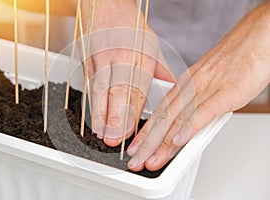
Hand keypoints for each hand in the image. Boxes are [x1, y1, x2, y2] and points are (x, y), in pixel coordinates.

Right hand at [80, 0, 172, 145]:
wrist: (104, 4)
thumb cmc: (129, 24)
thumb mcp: (152, 44)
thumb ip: (161, 69)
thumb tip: (173, 87)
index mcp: (141, 57)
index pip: (139, 90)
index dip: (134, 112)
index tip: (132, 130)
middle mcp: (121, 59)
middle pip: (119, 92)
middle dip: (116, 118)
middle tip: (115, 138)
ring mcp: (102, 59)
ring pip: (101, 91)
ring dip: (101, 114)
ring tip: (102, 133)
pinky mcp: (88, 60)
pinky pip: (90, 85)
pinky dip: (91, 103)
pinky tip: (92, 116)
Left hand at [127, 1, 269, 171]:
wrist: (255, 38)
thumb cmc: (234, 60)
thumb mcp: (208, 83)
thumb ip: (196, 103)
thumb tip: (187, 122)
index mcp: (185, 86)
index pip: (160, 114)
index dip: (146, 133)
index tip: (135, 147)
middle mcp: (190, 88)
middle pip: (163, 119)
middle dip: (146, 144)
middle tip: (134, 161)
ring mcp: (206, 89)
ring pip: (177, 119)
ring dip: (161, 143)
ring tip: (148, 160)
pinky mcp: (225, 93)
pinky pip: (203, 112)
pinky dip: (188, 128)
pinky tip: (177, 142)